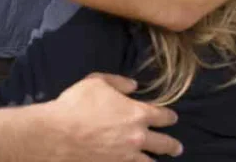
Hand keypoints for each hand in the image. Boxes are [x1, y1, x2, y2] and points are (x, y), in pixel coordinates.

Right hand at [45, 74, 181, 160]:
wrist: (58, 134)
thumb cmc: (76, 104)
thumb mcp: (96, 82)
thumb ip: (118, 82)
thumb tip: (134, 86)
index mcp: (136, 114)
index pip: (162, 116)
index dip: (169, 116)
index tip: (172, 118)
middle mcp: (137, 137)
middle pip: (163, 144)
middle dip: (172, 145)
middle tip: (177, 148)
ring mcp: (126, 157)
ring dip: (155, 161)